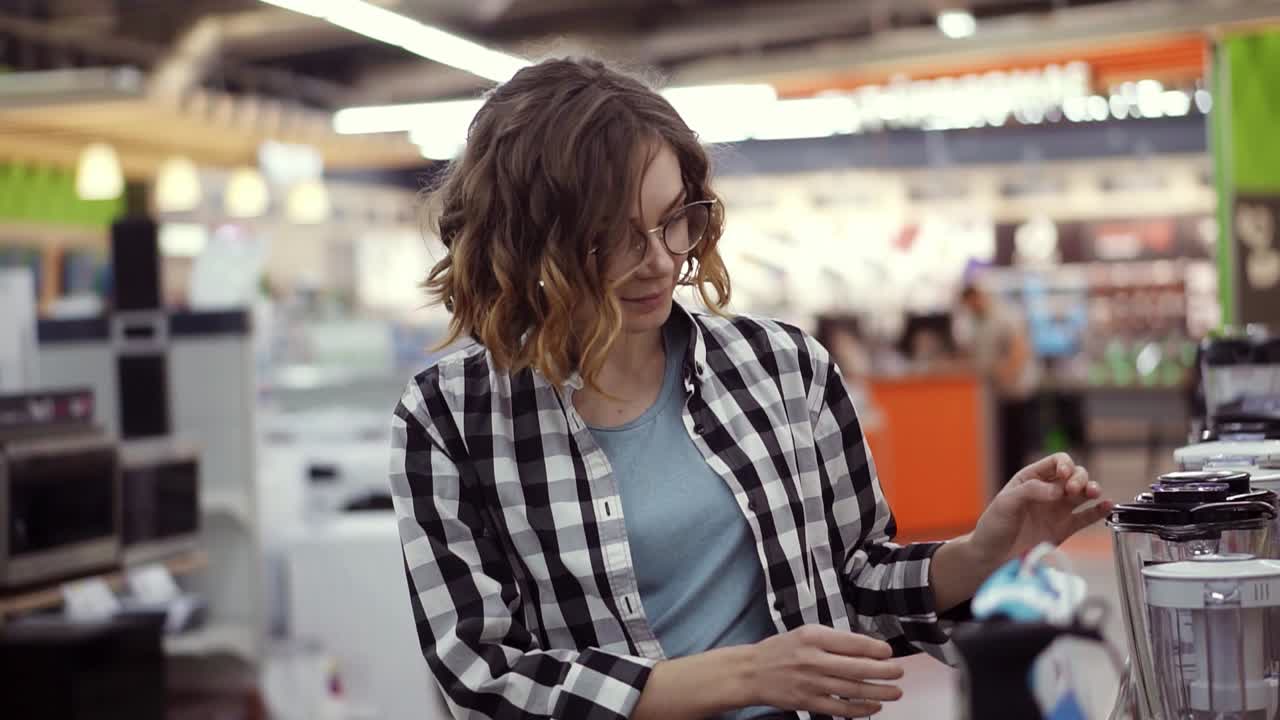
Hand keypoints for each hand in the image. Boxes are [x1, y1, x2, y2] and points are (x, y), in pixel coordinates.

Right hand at [745, 625, 902, 716]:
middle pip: (857, 667)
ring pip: (852, 689)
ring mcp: (811, 683)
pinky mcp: (808, 702)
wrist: (752, 672)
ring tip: (895, 691)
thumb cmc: (780, 650)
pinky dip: (860, 709)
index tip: (889, 652)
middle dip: (883, 671)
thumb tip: (866, 648)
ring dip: (878, 691)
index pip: (852, 643)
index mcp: (813, 637)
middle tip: (899, 672)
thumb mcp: (805, 633)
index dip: (875, 649)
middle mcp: (813, 659)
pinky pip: (840, 708)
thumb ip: (832, 640)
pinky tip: (874, 706)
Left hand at [969, 453, 1113, 565]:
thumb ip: (1031, 491)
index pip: (1057, 462)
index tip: (1065, 476)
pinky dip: (1098, 511)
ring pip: (1083, 494)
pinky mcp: (1064, 528)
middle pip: (1075, 475)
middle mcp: (1048, 491)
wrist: (992, 556)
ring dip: (1092, 490)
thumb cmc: (994, 526)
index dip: (1066, 465)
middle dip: (1079, 478)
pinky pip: (1086, 517)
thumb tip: (1058, 491)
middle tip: (1073, 490)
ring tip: (1094, 493)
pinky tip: (1107, 506)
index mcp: (1031, 479)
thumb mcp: (1006, 502)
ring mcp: (1058, 509)